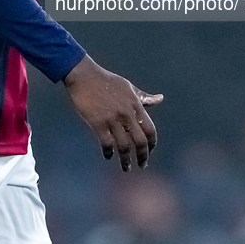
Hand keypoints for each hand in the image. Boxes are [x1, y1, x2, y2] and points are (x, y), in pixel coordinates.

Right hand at [62, 54, 162, 170]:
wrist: (84, 75)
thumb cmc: (106, 80)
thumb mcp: (128, 87)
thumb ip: (143, 97)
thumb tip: (160, 99)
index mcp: (135, 105)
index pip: (150, 130)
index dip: (152, 144)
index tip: (149, 152)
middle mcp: (127, 113)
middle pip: (140, 141)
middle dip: (143, 157)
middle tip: (142, 165)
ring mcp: (112, 119)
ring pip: (124, 146)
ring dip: (126, 160)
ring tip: (126, 168)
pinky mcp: (98, 123)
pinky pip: (107, 143)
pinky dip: (109, 152)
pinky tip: (108, 156)